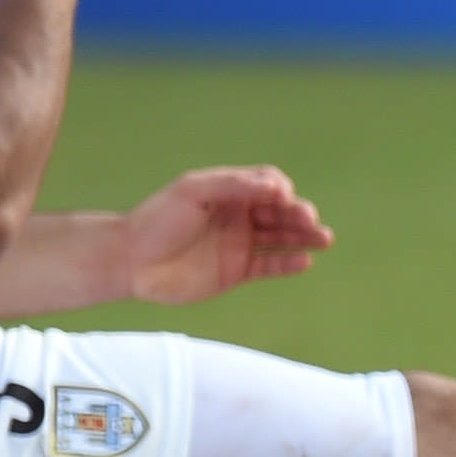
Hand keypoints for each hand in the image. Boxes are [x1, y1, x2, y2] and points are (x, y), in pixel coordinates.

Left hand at [117, 165, 331, 304]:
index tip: (279, 197)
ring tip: (324, 239)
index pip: (268, 185)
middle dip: (299, 213)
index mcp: (229, 193)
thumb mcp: (192, 191)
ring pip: (282, 239)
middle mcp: (238, 217)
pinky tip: (305, 261)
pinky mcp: (237, 272)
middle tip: (310, 220)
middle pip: (281, 211)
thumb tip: (276, 186)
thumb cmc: (157, 220)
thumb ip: (233, 184)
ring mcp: (239, 245)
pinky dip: (289, 264)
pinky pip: (270, 267)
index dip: (279, 189)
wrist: (131, 261)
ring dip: (304, 237)